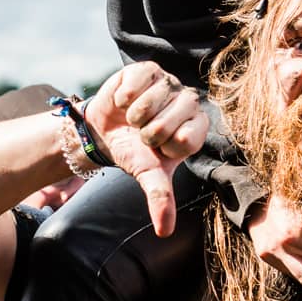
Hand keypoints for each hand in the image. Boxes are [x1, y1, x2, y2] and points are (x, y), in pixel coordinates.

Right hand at [87, 64, 207, 236]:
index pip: (187, 138)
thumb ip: (160, 198)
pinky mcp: (147, 69)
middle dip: (148, 132)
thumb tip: (165, 232)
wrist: (104, 132)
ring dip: (134, 114)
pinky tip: (125, 102)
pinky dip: (124, 97)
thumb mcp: (148, 175)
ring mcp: (169, 82)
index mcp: (196, 126)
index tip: (158, 149)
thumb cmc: (134, 152)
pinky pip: (136, 83)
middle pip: (170, 119)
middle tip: (143, 133)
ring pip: (152, 100)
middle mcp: (188, 101)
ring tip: (134, 118)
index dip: (165, 146)